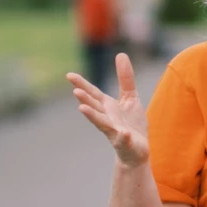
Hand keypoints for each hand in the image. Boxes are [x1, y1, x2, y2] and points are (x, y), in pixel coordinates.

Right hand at [68, 53, 148, 167]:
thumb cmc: (130, 124)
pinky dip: (123, 137)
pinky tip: (124, 133)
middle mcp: (107, 119)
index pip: (93, 94)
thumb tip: (120, 54)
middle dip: (85, 100)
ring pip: (102, 123)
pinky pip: (123, 140)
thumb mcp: (130, 98)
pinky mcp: (125, 143)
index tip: (69, 75)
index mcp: (108, 107)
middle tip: (75, 91)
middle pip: (94, 108)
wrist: (136, 151)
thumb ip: (125, 78)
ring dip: (93, 116)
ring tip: (81, 109)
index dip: (82, 84)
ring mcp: (115, 132)